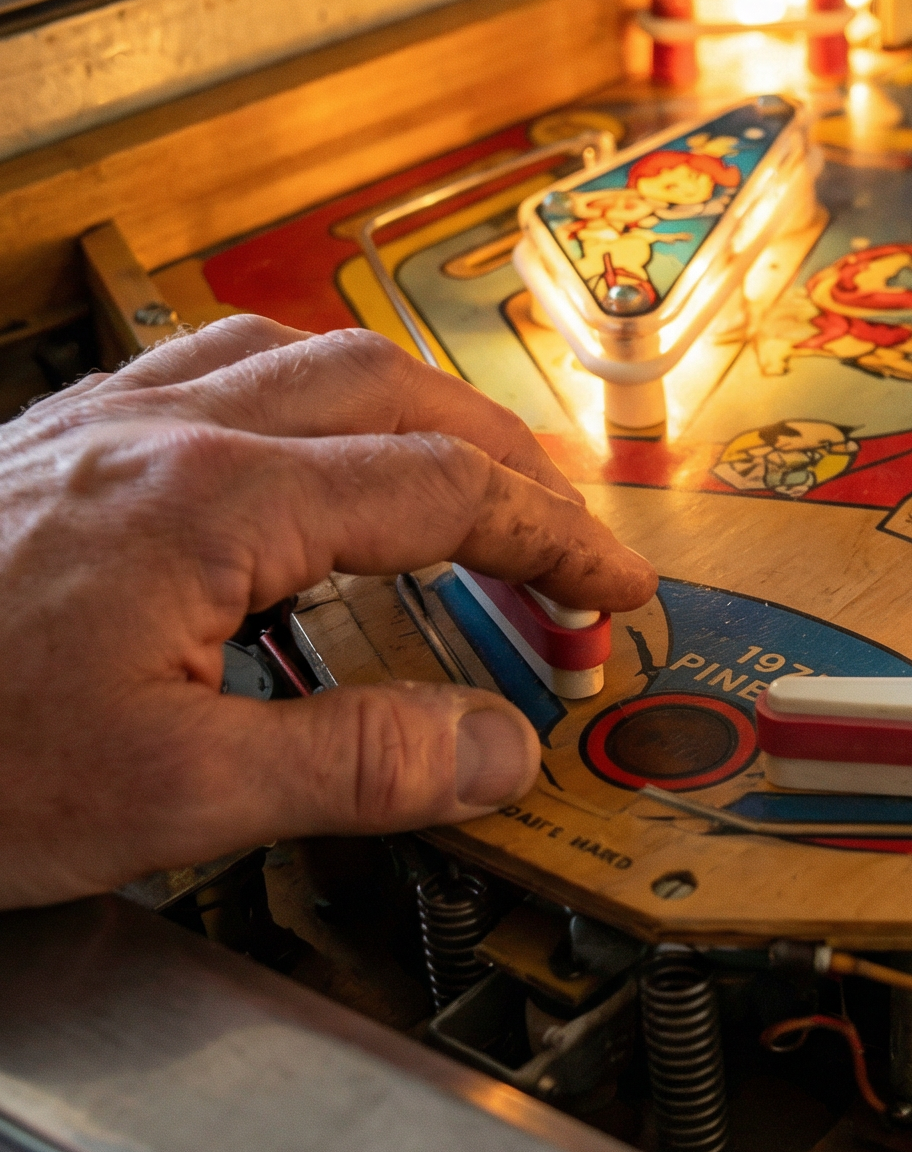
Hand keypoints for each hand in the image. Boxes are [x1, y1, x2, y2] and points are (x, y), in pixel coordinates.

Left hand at [0, 317, 655, 906]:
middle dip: (510, 464)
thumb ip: (355, 764)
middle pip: (397, 394)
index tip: (615, 591)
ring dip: (421, 406)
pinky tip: (306, 435)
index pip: (444, 493)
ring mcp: (104, 419)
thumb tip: (497, 747)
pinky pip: (217, 364)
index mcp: (218, 503)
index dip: (554, 541)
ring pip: (310, 355)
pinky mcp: (54, 438)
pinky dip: (313, 389)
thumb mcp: (166, 795)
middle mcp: (169, 430)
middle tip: (570, 543)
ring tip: (473, 470)